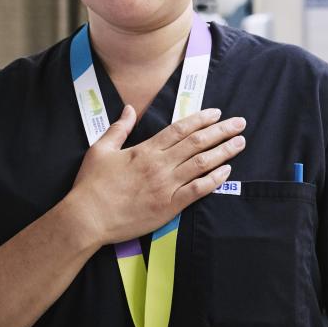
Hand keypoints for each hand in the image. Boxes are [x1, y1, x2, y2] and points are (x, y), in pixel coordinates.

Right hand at [65, 106, 245, 245]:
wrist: (88, 217)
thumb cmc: (92, 184)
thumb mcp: (100, 149)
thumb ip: (118, 128)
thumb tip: (129, 109)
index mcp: (144, 150)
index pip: (179, 129)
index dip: (200, 119)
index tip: (216, 113)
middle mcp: (159, 165)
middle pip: (197, 143)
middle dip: (221, 131)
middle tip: (239, 123)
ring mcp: (166, 186)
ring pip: (202, 164)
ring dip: (224, 151)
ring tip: (240, 143)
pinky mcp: (169, 206)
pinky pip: (198, 190)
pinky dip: (214, 179)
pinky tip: (226, 171)